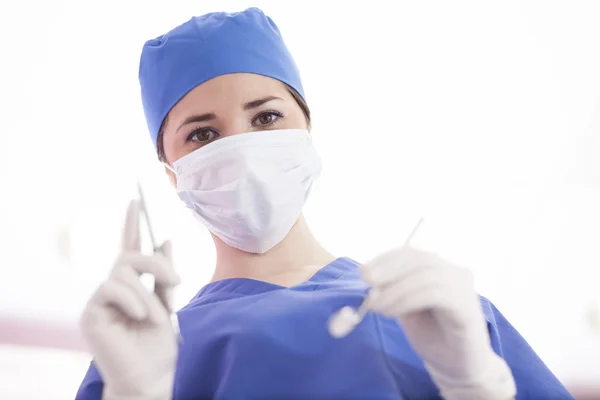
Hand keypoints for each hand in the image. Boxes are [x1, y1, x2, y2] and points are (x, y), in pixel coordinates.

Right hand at [79, 200, 180, 399]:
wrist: (153, 376)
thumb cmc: (160, 344)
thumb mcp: (168, 301)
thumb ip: (164, 273)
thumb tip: (166, 239)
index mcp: (134, 284)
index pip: (130, 247)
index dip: (131, 223)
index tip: (135, 200)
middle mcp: (114, 288)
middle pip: (130, 256)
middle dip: (157, 265)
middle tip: (176, 283)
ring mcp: (101, 300)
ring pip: (125, 274)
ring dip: (148, 296)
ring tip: (156, 319)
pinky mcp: (91, 313)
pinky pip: (112, 289)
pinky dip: (133, 302)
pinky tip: (140, 319)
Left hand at [362, 246, 515, 399]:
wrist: (455, 366)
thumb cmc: (431, 335)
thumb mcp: (404, 308)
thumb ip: (390, 291)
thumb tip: (367, 280)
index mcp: (438, 268)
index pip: (410, 254)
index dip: (385, 260)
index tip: (363, 272)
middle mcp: (453, 272)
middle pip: (418, 259)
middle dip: (388, 270)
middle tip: (367, 284)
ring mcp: (463, 287)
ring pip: (424, 275)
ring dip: (394, 290)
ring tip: (377, 306)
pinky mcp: (467, 307)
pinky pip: (434, 294)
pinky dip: (407, 300)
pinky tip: (392, 312)